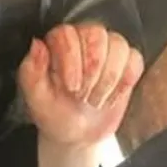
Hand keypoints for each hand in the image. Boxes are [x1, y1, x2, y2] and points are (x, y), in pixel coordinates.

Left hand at [18, 23, 144, 147]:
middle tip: (82, 95)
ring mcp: (107, 49)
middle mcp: (81, 40)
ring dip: (108, 79)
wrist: (76, 134)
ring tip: (94, 101)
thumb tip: (37, 44)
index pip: (66, 33)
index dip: (71, 59)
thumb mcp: (35, 97)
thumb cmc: (53, 113)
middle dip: (92, 68)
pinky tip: (110, 98)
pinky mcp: (127, 62)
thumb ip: (32, 71)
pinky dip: (124, 83)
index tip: (70, 86)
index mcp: (55, 45)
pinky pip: (135, 59)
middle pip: (96, 33)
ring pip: (119, 45)